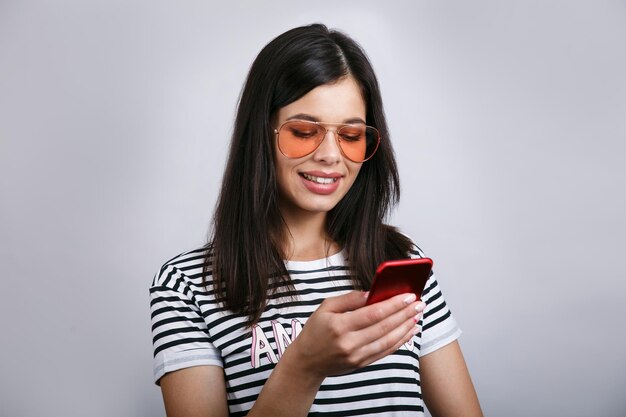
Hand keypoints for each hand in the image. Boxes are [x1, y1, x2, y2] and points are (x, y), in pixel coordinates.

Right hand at [285, 291, 425, 378]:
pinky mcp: (361, 364)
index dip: (393, 304)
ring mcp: (356, 356)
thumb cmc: (315, 330)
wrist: (306, 362)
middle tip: (419, 303)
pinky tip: (408, 331)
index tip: (408, 295)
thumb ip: (349, 299)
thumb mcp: (325, 307)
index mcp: (339, 325)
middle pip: (384, 327)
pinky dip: (400, 341)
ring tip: (417, 315)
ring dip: (406, 328)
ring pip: (388, 341)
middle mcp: (349, 343)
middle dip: (404, 313)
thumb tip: (372, 292)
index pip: (373, 313)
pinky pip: (385, 352)